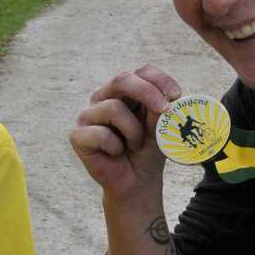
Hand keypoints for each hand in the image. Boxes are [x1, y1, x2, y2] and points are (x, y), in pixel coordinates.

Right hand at [70, 65, 180, 199]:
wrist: (135, 182)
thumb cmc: (147, 152)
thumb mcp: (159, 130)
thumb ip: (158, 114)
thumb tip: (161, 101)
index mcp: (125, 92)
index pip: (141, 72)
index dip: (159, 79)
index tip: (176, 95)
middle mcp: (104, 97)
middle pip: (121, 79)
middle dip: (146, 92)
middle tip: (164, 109)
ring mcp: (88, 114)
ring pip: (113, 108)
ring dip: (133, 131)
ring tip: (134, 145)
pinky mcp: (78, 134)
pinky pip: (102, 134)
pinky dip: (116, 147)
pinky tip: (116, 154)